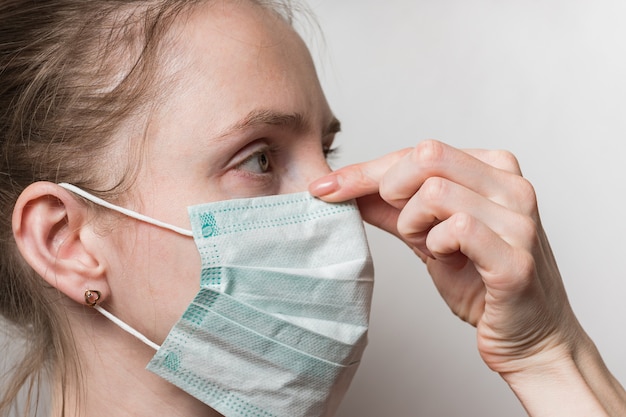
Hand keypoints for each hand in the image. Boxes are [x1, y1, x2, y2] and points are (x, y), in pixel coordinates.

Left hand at [309, 140, 579, 373]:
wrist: (526, 337)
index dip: (365, 170)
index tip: (324, 188)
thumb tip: (343, 188)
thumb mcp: (428, 235)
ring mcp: (519, 219)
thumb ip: (392, 208)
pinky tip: (447, 260)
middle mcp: (513, 185)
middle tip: (404, 227)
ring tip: (430, 247)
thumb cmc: (479, 282)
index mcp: (495, 169)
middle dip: (393, 191)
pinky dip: (435, 245)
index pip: (420, 151)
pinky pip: (456, 228)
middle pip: (427, 156)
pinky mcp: (516, 258)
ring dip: (414, 225)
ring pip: (435, 192)